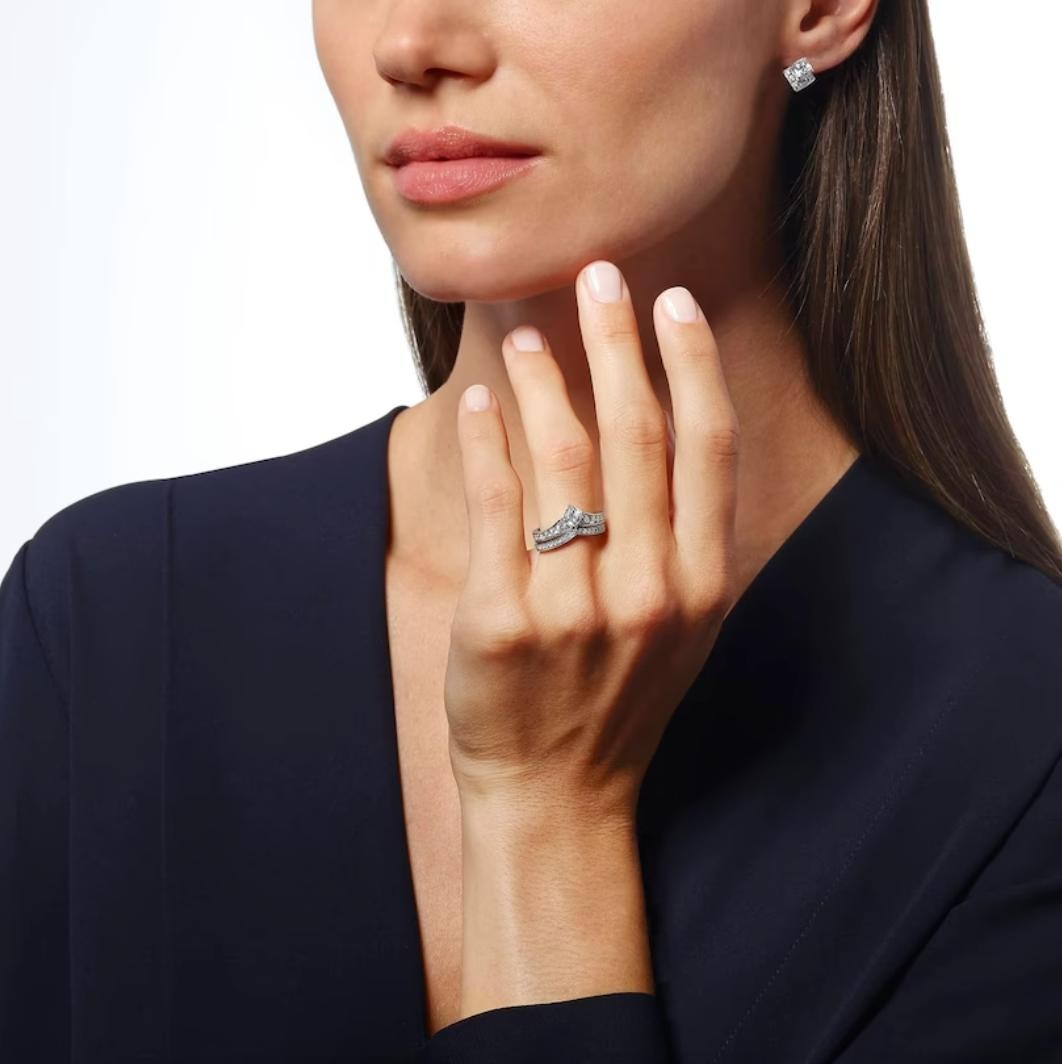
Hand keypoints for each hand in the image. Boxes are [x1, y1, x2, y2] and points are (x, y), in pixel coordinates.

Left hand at [445, 260, 738, 823]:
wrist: (557, 795)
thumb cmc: (617, 704)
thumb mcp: (679, 628)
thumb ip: (683, 540)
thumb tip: (665, 430)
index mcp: (702, 585)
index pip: (707, 448)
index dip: (692, 364)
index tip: (674, 304)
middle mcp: (649, 591)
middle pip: (637, 436)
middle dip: (617, 342)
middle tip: (598, 277)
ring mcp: (574, 609)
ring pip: (562, 462)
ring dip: (543, 382)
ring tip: (521, 334)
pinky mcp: (501, 622)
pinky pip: (493, 511)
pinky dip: (484, 445)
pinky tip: (474, 403)